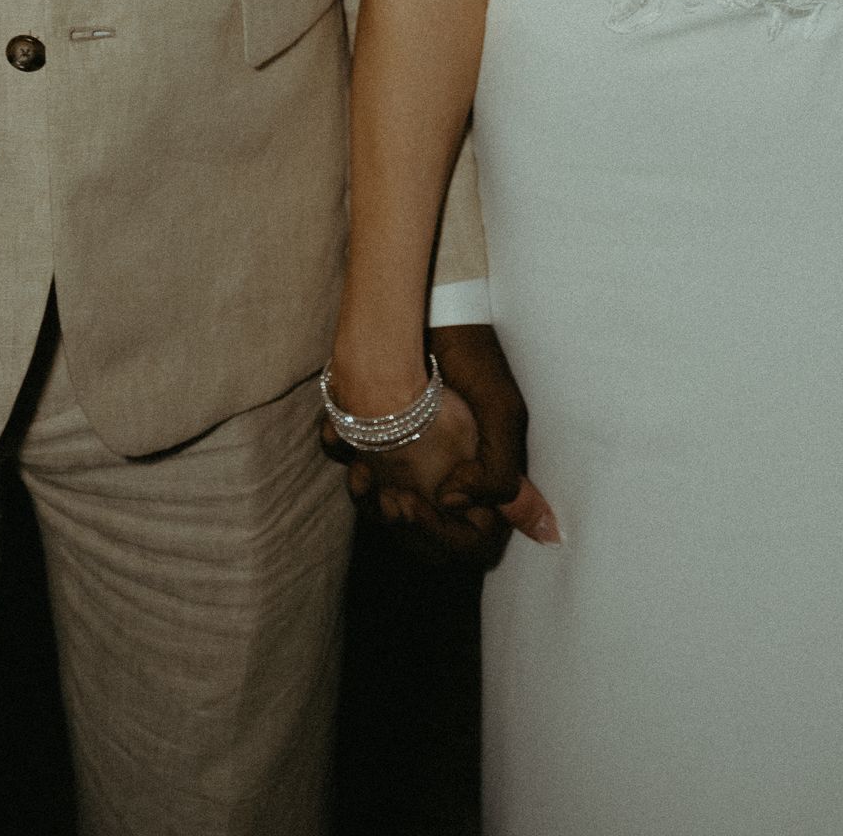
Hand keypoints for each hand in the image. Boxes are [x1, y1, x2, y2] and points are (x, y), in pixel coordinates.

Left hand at [327, 324, 556, 567]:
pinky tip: (339, 434)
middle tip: (388, 498)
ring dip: (366, 498)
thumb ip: (497, 474)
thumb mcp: (502, 412)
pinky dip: (341, 451)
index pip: (471, 541)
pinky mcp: (372, 425)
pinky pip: (350, 456)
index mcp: (480, 474)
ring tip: (361, 474)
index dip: (446, 537)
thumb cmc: (467, 355)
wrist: (426, 301)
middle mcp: (443, 468)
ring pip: (380, 502)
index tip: (421, 508)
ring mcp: (407, 448)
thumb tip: (455, 505)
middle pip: (420, 532)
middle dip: (398, 522)